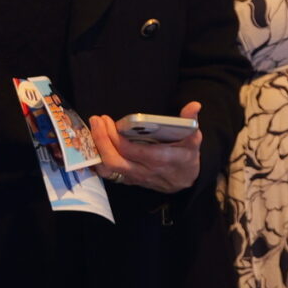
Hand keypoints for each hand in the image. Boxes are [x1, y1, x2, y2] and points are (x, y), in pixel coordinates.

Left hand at [88, 103, 203, 194]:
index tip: (108, 120)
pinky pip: (108, 172)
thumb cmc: (187, 158)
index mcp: (160, 159)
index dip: (115, 137)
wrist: (186, 182)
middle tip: (97, 120)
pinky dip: (98, 158)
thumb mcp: (193, 140)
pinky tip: (95, 142)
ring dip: (97, 149)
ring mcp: (134, 177)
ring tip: (94, 130)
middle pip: (115, 160)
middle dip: (101, 140)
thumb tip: (194, 105)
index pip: (131, 151)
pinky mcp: (128, 179)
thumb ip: (191, 121)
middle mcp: (144, 171)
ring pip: (108, 169)